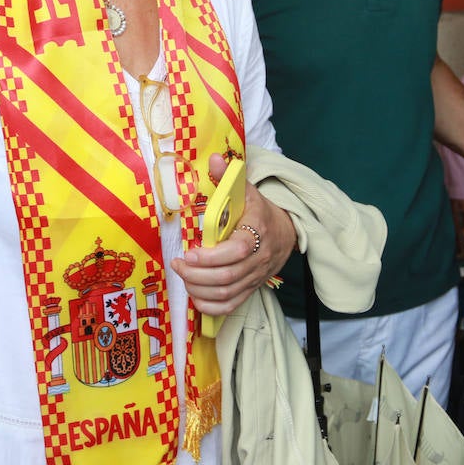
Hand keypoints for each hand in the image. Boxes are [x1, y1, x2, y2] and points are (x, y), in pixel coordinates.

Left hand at [171, 153, 294, 315]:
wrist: (285, 232)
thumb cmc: (259, 211)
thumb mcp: (246, 191)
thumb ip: (228, 177)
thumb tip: (213, 158)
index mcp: (257, 232)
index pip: (237, 251)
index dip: (211, 257)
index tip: (189, 252)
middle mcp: (258, 259)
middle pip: (227, 277)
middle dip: (196, 274)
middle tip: (178, 264)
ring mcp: (255, 277)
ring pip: (226, 294)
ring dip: (198, 289)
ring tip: (183, 276)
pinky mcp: (251, 289)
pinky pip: (230, 306)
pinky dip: (210, 306)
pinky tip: (195, 296)